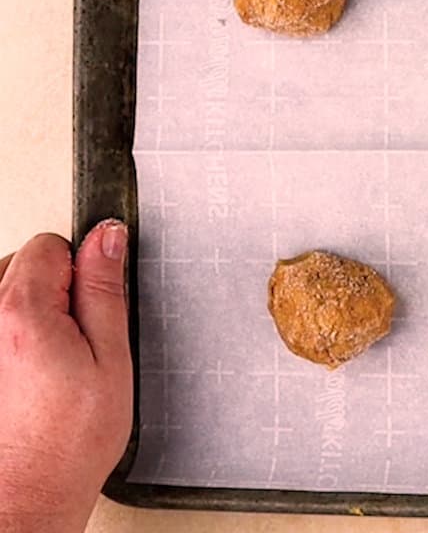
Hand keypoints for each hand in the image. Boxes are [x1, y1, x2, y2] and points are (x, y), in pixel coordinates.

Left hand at [0, 222, 132, 532]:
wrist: (27, 494)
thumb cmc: (69, 441)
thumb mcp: (111, 358)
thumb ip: (105, 290)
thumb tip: (107, 239)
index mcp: (21, 313)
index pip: (51, 246)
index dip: (82, 270)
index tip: (91, 306)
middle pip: (22, 267)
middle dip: (53, 292)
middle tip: (75, 343)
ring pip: (4, 294)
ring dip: (28, 315)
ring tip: (47, 363)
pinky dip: (10, 338)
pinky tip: (24, 373)